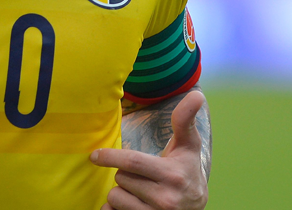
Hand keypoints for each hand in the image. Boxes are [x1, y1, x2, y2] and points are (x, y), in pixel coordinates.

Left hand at [90, 91, 207, 209]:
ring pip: (115, 197)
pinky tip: (131, 204)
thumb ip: (185, 120)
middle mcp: (165, 199)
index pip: (133, 163)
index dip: (110, 157)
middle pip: (121, 178)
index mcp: (172, 175)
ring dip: (120, 191)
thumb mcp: (188, 146)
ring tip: (139, 190)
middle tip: (141, 175)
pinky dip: (116, 208)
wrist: (196, 208)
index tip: (95, 155)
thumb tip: (196, 94)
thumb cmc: (187, 170)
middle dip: (123, 173)